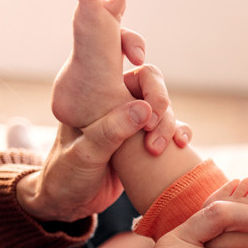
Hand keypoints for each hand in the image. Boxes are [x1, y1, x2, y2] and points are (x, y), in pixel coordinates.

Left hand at [17, 65, 189, 222]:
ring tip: (157, 148)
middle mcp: (114, 100)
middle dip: (158, 97)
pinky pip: (172, 128)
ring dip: (168, 123)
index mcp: (92, 91)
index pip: (113, 50)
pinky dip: (180, 133)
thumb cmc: (66, 175)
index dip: (130, 43)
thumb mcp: (84, 154)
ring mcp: (132, 120)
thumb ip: (110, 132)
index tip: (136, 57)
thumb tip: (143, 110)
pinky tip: (181, 145)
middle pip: (149, 79)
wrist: (70, 204)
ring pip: (163, 105)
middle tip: (154, 123)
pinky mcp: (146, 139)